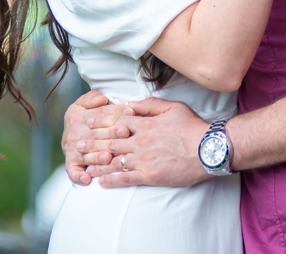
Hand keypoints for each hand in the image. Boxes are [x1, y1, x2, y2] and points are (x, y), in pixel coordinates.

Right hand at [61, 89, 133, 184]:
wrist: (69, 135)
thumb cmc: (84, 117)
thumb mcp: (82, 103)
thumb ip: (91, 98)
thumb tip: (101, 99)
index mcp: (77, 116)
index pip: (99, 113)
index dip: (115, 111)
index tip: (130, 110)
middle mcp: (73, 134)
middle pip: (95, 134)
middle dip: (111, 133)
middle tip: (126, 132)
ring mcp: (71, 150)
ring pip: (86, 154)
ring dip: (96, 157)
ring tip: (108, 158)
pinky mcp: (70, 164)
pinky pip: (74, 172)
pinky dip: (79, 176)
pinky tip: (88, 179)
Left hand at [80, 97, 210, 188]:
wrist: (207, 149)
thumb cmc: (193, 127)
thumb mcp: (173, 107)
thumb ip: (150, 104)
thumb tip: (131, 103)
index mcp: (146, 124)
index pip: (117, 122)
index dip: (101, 123)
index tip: (88, 123)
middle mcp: (141, 141)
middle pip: (111, 142)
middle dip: (93, 143)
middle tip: (78, 145)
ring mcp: (144, 160)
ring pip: (115, 161)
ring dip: (98, 163)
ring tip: (84, 165)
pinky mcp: (150, 176)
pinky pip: (126, 179)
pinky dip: (112, 180)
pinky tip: (101, 182)